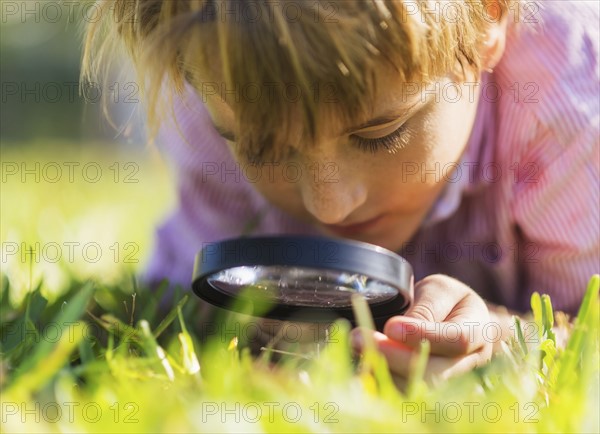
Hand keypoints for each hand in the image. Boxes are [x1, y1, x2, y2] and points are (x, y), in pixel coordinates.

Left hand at [351, 274, 492, 383]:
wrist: (454, 321)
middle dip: (393, 357)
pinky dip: (382, 383)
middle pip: (435, 372)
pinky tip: (362, 367)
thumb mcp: (439, 290)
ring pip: (418, 389)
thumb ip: (426, 307)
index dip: (422, 335)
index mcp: (480, 330)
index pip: (457, 338)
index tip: (391, 326)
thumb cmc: (446, 301)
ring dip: (383, 372)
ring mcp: (454, 384)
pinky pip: (405, 396)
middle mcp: (472, 363)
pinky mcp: (431, 394)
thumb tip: (398, 330)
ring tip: (356, 349)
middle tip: (359, 338)